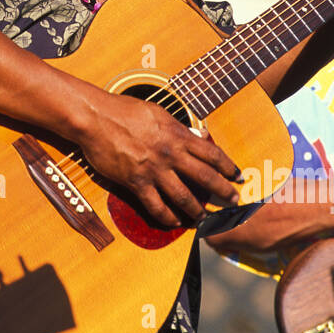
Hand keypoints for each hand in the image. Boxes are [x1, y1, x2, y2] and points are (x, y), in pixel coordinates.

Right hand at [73, 93, 242, 227]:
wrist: (95, 118)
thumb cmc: (124, 110)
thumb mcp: (158, 113)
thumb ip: (178, 128)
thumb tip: (196, 136)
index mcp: (177, 135)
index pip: (212, 154)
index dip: (229, 167)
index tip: (238, 176)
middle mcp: (170, 154)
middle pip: (206, 178)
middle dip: (223, 192)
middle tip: (233, 202)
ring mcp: (154, 170)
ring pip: (184, 197)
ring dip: (198, 211)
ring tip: (205, 219)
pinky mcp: (136, 182)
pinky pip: (156, 206)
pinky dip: (168, 217)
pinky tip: (174, 222)